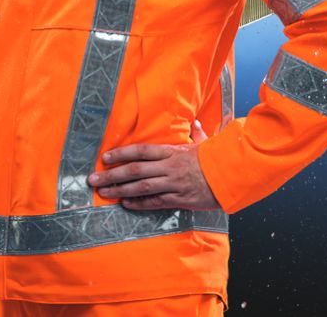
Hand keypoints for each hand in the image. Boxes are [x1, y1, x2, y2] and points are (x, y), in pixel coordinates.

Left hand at [87, 120, 220, 210]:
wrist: (233, 178)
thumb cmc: (216, 159)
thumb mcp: (205, 143)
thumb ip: (196, 134)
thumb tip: (195, 123)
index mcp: (172, 151)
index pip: (140, 151)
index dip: (121, 154)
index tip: (105, 157)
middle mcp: (169, 167)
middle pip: (134, 170)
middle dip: (111, 174)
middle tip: (93, 179)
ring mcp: (173, 184)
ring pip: (141, 187)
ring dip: (119, 190)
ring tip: (104, 192)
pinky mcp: (179, 199)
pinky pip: (154, 202)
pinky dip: (139, 203)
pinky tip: (125, 202)